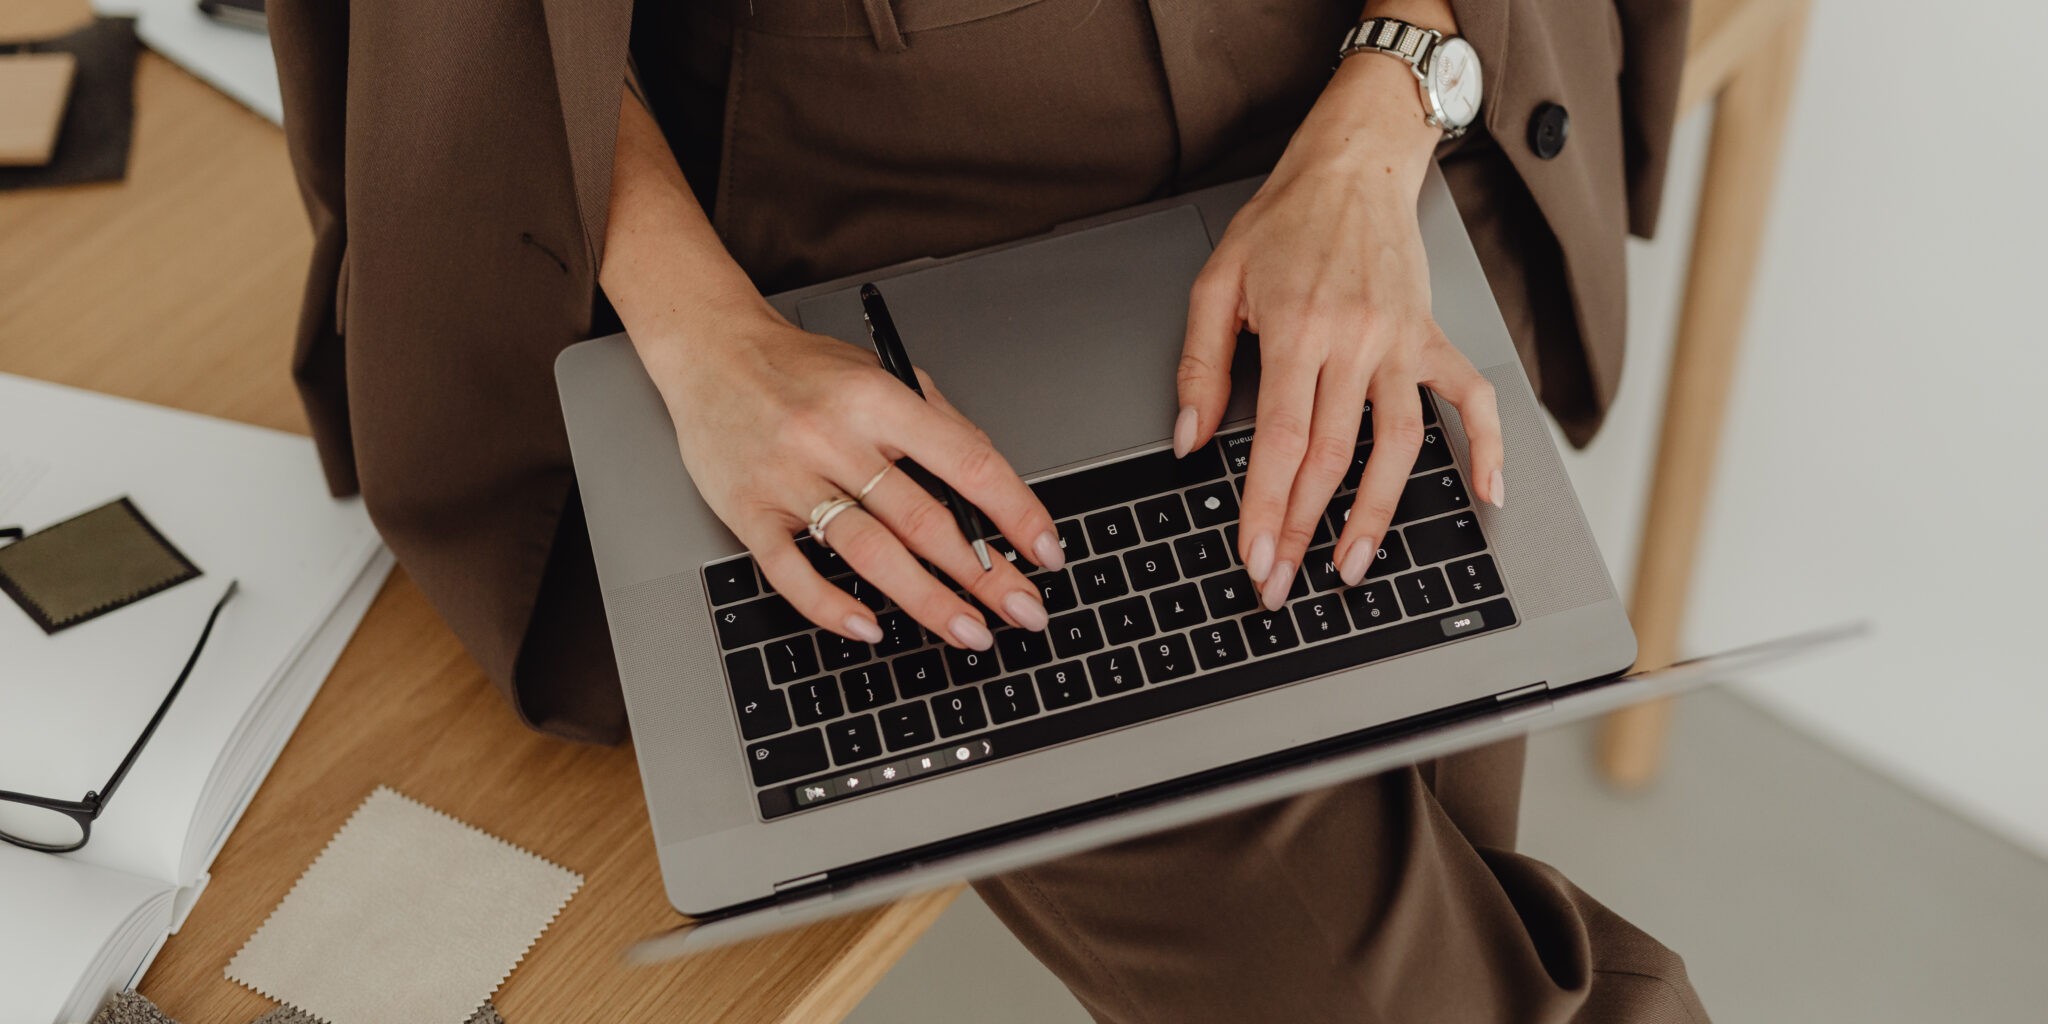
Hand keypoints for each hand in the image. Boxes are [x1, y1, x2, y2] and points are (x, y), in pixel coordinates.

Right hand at [640, 309, 1062, 649]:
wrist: (710, 351)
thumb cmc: (801, 368)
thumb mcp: (879, 373)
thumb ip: (936, 422)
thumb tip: (994, 488)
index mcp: (877, 399)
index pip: (966, 462)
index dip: (1015, 512)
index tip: (1046, 552)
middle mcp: (835, 438)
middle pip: (924, 519)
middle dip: (984, 575)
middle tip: (1024, 611)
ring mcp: (789, 478)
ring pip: (869, 552)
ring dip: (927, 601)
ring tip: (970, 632)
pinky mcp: (748, 511)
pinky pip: (792, 572)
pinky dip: (832, 607)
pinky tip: (870, 628)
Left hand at [1174, 53, 1504, 610]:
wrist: (1353, 163)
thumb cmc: (1283, 219)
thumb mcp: (1216, 281)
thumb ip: (1201, 365)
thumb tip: (1190, 441)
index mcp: (1298, 330)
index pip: (1281, 442)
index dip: (1267, 509)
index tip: (1255, 557)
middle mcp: (1355, 341)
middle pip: (1332, 457)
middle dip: (1305, 531)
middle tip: (1283, 584)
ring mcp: (1402, 343)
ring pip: (1399, 445)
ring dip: (1377, 514)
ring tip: (1354, 567)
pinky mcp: (1433, 337)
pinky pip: (1471, 399)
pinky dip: (1487, 447)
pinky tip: (1487, 493)